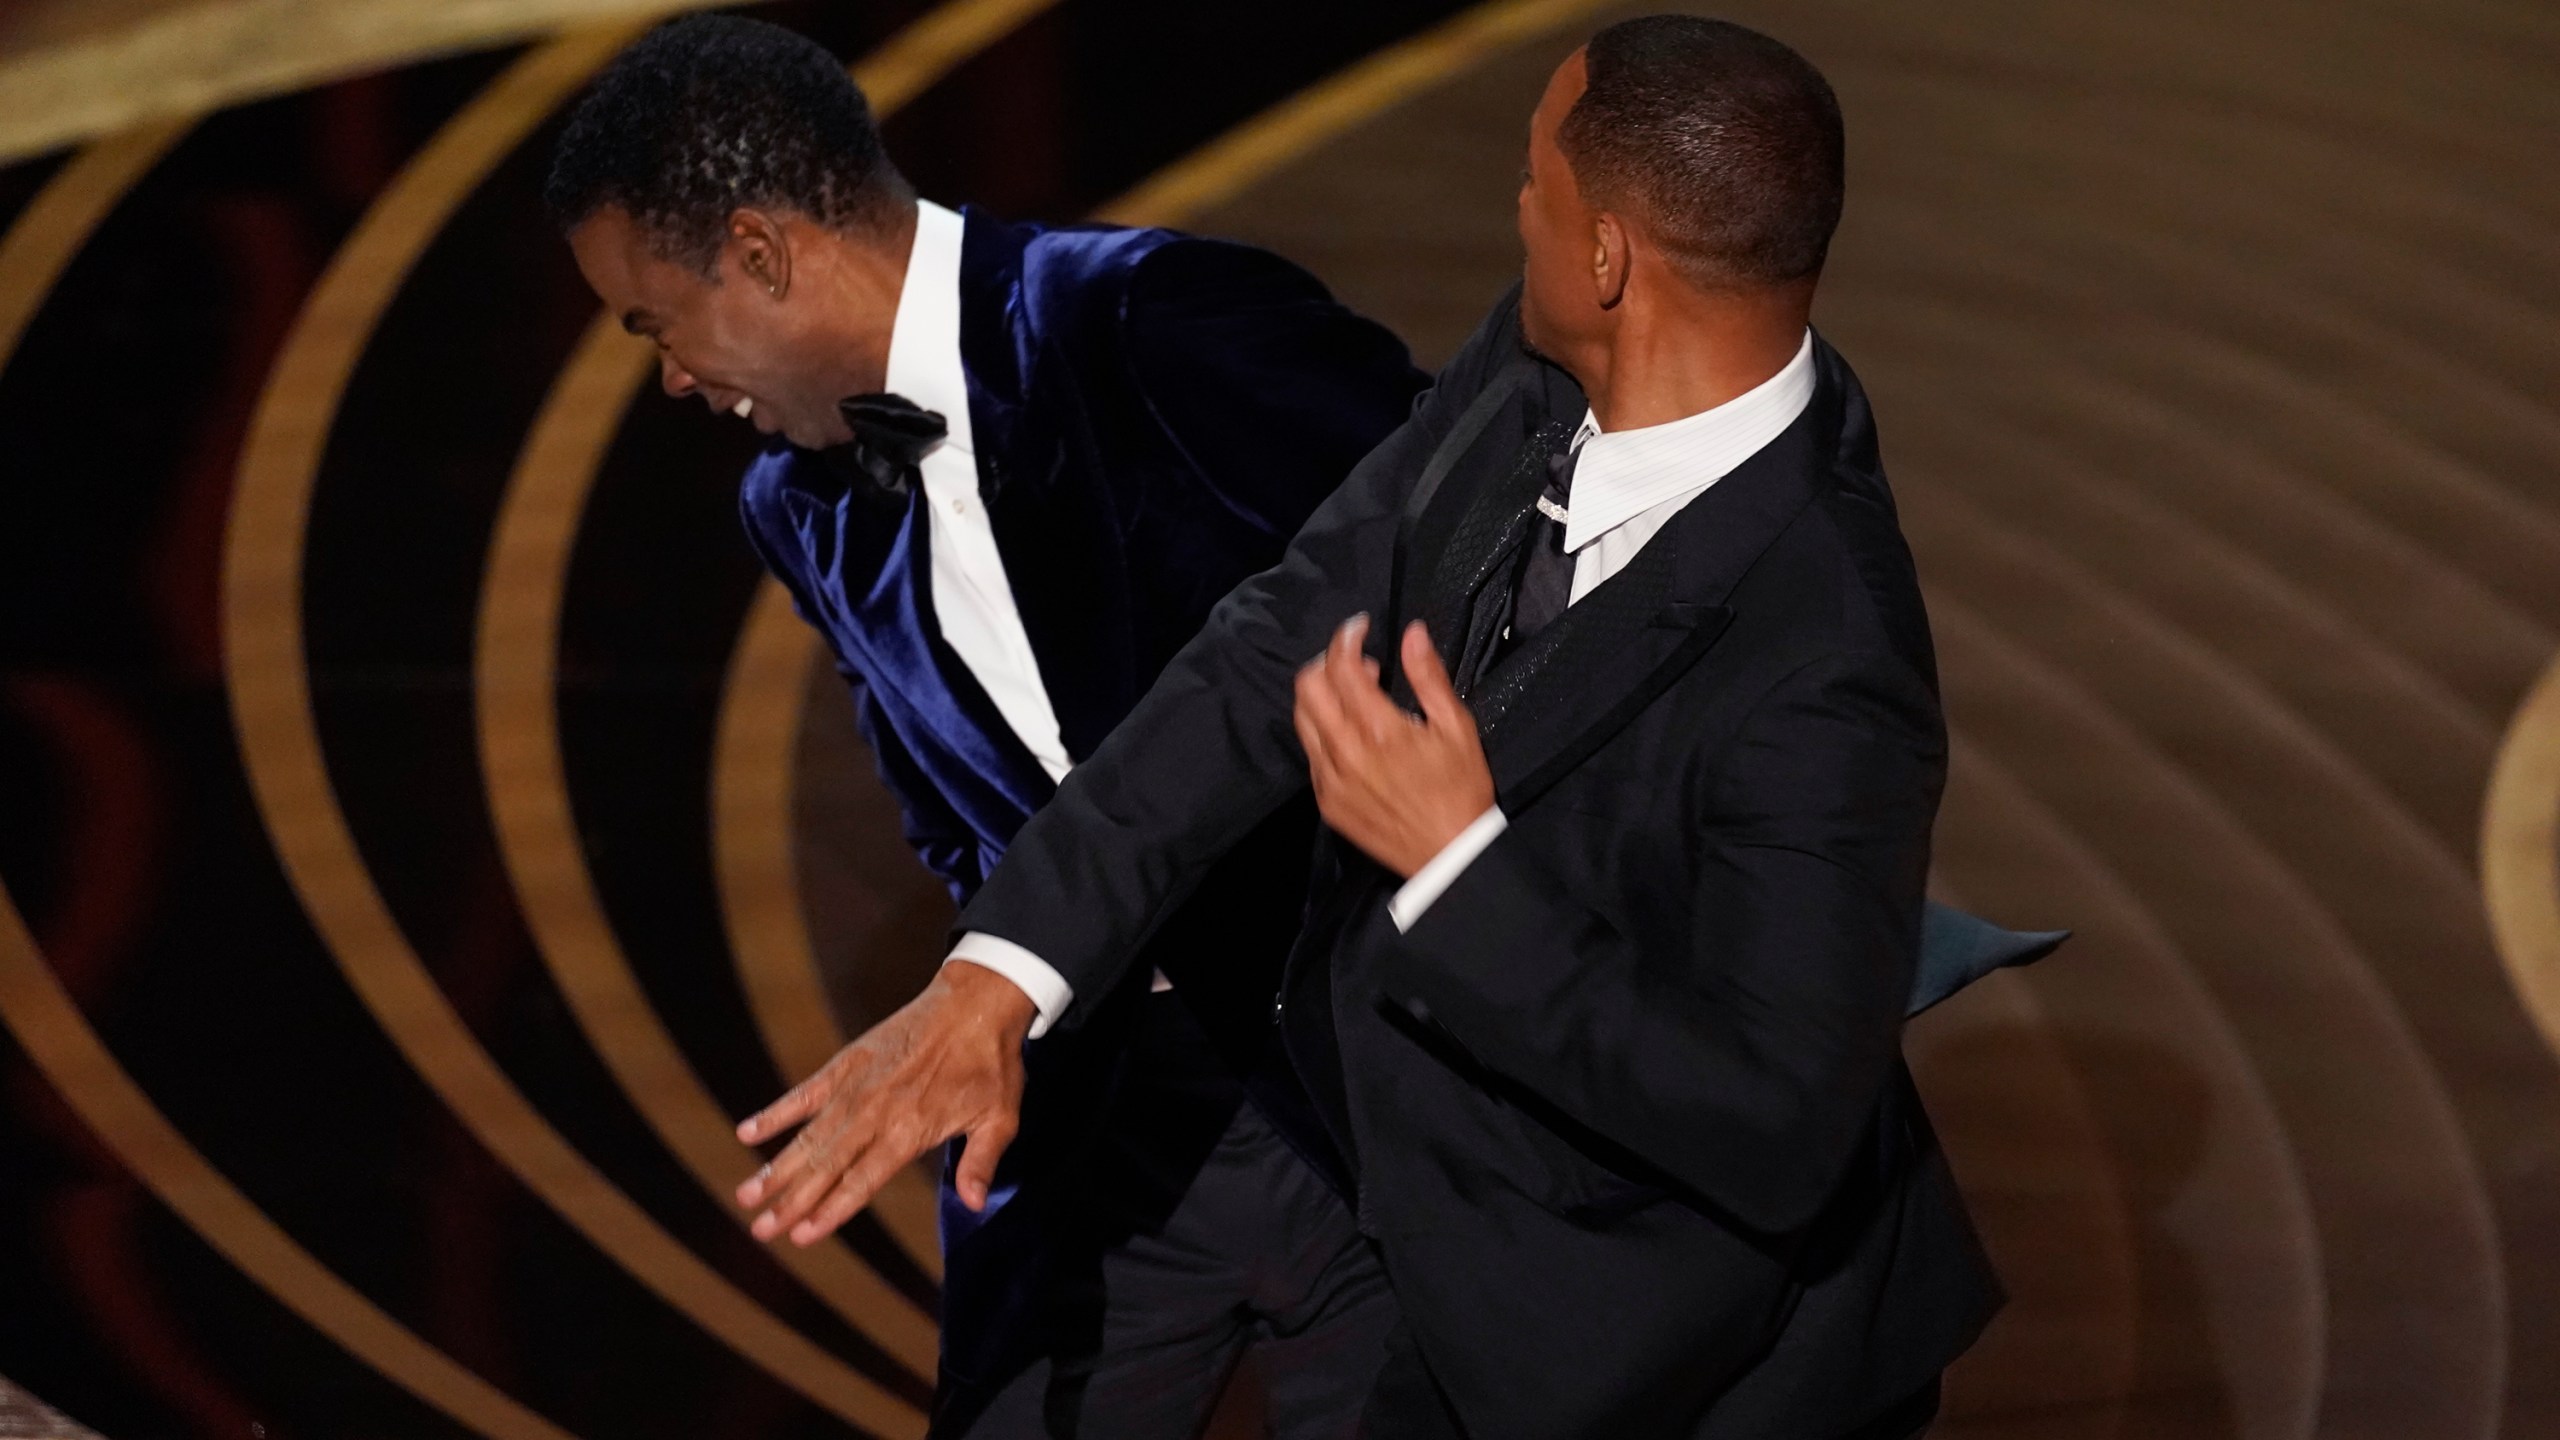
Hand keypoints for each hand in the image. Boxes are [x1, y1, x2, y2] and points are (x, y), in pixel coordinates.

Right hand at [733, 960, 1033, 1245]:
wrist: (976, 1001)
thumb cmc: (991, 1064)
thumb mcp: (1000, 1117)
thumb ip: (980, 1162)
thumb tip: (973, 1205)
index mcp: (910, 1131)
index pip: (862, 1181)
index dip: (831, 1211)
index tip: (801, 1238)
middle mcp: (875, 1112)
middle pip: (826, 1166)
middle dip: (791, 1202)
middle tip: (760, 1232)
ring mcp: (857, 1087)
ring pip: (809, 1136)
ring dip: (776, 1168)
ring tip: (746, 1196)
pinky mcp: (847, 1062)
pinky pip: (804, 1092)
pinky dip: (776, 1112)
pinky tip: (747, 1132)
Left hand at [1294, 615, 1495, 876]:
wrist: (1450, 855)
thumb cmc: (1461, 790)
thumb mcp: (1457, 727)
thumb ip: (1429, 676)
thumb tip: (1412, 634)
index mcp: (1380, 730)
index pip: (1341, 667)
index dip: (1347, 637)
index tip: (1360, 628)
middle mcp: (1346, 752)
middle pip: (1307, 687)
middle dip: (1326, 661)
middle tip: (1354, 661)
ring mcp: (1330, 779)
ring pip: (1301, 719)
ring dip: (1319, 695)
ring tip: (1350, 694)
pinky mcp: (1327, 801)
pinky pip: (1310, 754)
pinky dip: (1322, 731)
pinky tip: (1349, 733)